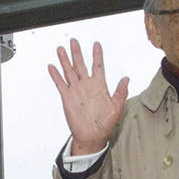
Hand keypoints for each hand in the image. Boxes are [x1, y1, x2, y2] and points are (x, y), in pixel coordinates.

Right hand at [48, 39, 128, 155]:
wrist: (92, 137)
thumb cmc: (106, 125)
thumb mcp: (117, 108)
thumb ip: (121, 92)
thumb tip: (126, 78)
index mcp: (100, 86)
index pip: (98, 66)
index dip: (97, 55)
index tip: (96, 44)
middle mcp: (87, 86)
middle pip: (81, 65)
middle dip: (77, 53)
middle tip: (74, 41)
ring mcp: (76, 91)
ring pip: (69, 71)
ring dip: (65, 60)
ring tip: (61, 49)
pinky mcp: (67, 98)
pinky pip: (60, 84)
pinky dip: (56, 75)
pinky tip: (52, 67)